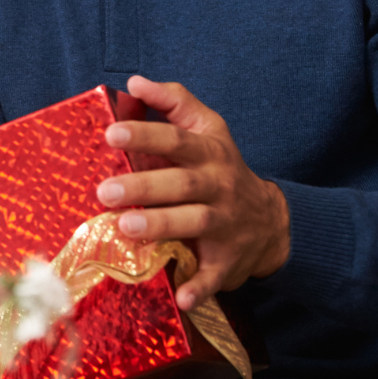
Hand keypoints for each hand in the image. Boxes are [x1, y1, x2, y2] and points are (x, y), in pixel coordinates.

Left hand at [98, 75, 291, 311]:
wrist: (272, 219)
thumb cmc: (222, 168)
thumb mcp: (208, 129)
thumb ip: (174, 102)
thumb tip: (134, 81)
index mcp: (209, 153)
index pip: (177, 140)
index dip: (145, 134)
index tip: (110, 133)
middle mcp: (219, 186)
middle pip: (182, 184)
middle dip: (144, 186)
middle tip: (105, 191)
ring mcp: (226, 224)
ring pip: (195, 223)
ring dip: (162, 226)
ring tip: (124, 227)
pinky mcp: (228, 260)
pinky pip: (215, 275)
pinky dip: (200, 287)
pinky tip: (181, 296)